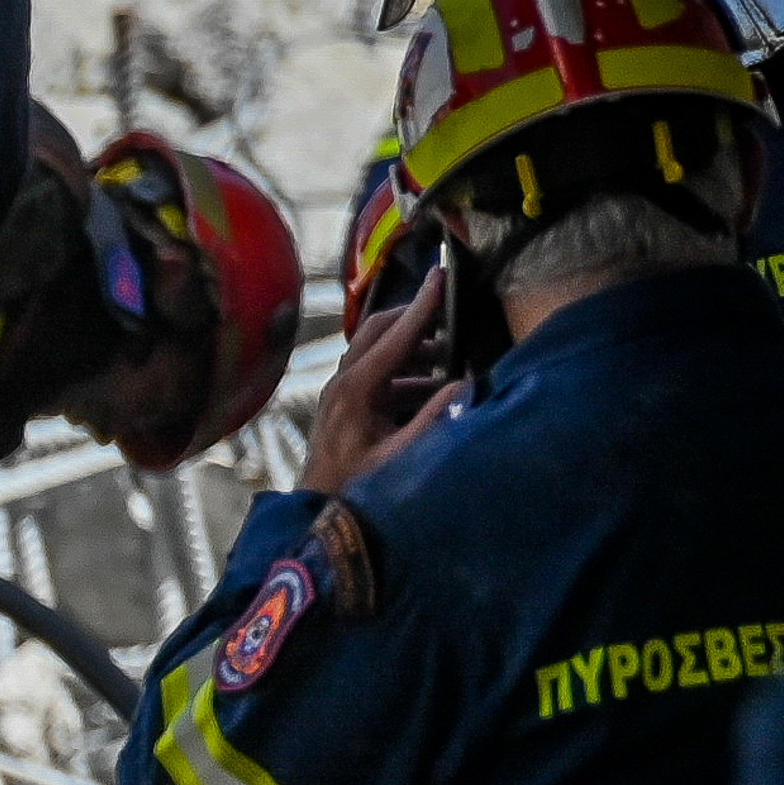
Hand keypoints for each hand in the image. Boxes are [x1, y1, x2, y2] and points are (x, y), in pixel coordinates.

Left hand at [301, 288, 462, 499]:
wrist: (317, 508)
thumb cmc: (356, 486)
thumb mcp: (400, 455)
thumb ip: (433, 419)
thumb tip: (466, 384)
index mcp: (355, 388)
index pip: (394, 335)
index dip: (421, 305)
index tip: (442, 276)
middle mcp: (343, 382)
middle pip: (379, 331)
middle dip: (414, 317)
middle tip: (448, 308)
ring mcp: (341, 391)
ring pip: (379, 351)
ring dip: (413, 348)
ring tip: (449, 355)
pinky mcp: (345, 403)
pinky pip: (378, 373)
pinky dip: (406, 371)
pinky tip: (434, 385)